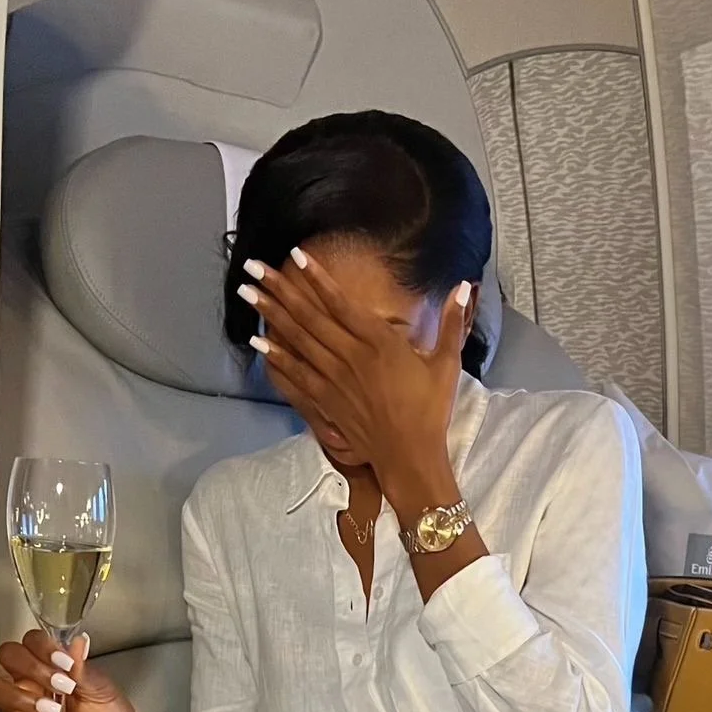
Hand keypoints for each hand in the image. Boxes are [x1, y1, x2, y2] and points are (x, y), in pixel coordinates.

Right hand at [0, 631, 141, 711]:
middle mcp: (31, 681)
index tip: (64, 663)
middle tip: (59, 687)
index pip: (31, 641)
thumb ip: (85, 669)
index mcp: (51, 664)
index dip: (42, 648)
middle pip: (6, 656)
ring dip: (21, 700)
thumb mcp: (103, 690)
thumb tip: (78, 643)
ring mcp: (22, 707)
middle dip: (30, 669)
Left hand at [241, 252, 469, 511]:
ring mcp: (335, 379)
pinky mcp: (326, 400)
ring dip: (270, 313)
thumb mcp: (446, 364)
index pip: (341, 303)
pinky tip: (257, 339)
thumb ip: (452, 322)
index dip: (317, 278)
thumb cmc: (430, 410)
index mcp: (380, 343)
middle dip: (280, 288)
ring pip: (297, 339)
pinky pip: (295, 374)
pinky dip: (276, 356)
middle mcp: (351, 356)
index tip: (295, 255)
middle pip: (309, 316)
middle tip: (253, 266)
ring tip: (246, 291)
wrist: (410, 457)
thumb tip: (465, 286)